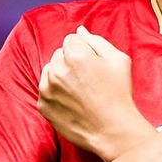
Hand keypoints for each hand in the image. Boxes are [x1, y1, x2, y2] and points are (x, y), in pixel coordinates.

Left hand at [38, 26, 151, 159]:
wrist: (112, 130)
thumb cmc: (119, 94)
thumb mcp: (119, 60)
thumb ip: (97, 40)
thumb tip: (80, 31)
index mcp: (76, 55)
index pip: (72, 39)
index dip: (85, 50)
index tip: (93, 64)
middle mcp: (57, 70)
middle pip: (59, 53)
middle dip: (71, 60)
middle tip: (88, 78)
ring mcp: (47, 89)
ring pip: (50, 70)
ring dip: (61, 74)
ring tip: (79, 90)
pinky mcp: (43, 105)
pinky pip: (46, 88)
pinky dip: (55, 92)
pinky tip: (72, 101)